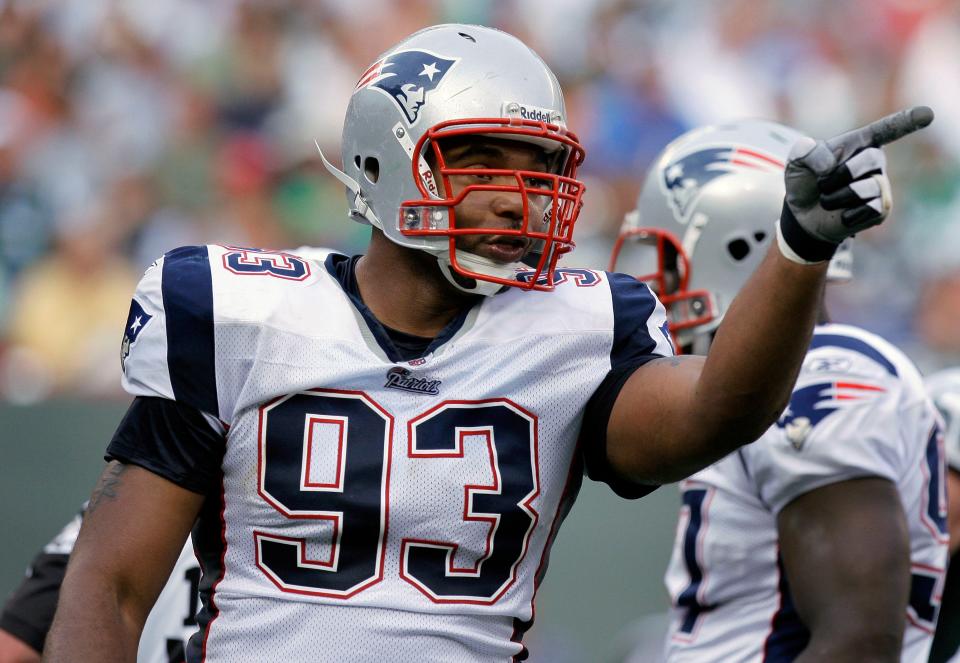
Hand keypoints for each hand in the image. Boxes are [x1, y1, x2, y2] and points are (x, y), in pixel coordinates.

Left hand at [778, 106, 933, 262]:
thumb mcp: (796, 162)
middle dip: (838, 174)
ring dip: (836, 197)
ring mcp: (880, 185)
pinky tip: (841, 215)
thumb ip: (805, 151)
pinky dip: (846, 214)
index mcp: (858, 144)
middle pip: (869, 159)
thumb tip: (829, 164)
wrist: (803, 216)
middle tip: (822, 183)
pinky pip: (868, 208)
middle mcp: (875, 161)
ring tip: (828, 199)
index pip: (887, 130)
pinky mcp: (881, 209)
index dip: (906, 122)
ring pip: (866, 187)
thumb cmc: (805, 182)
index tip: (926, 114)